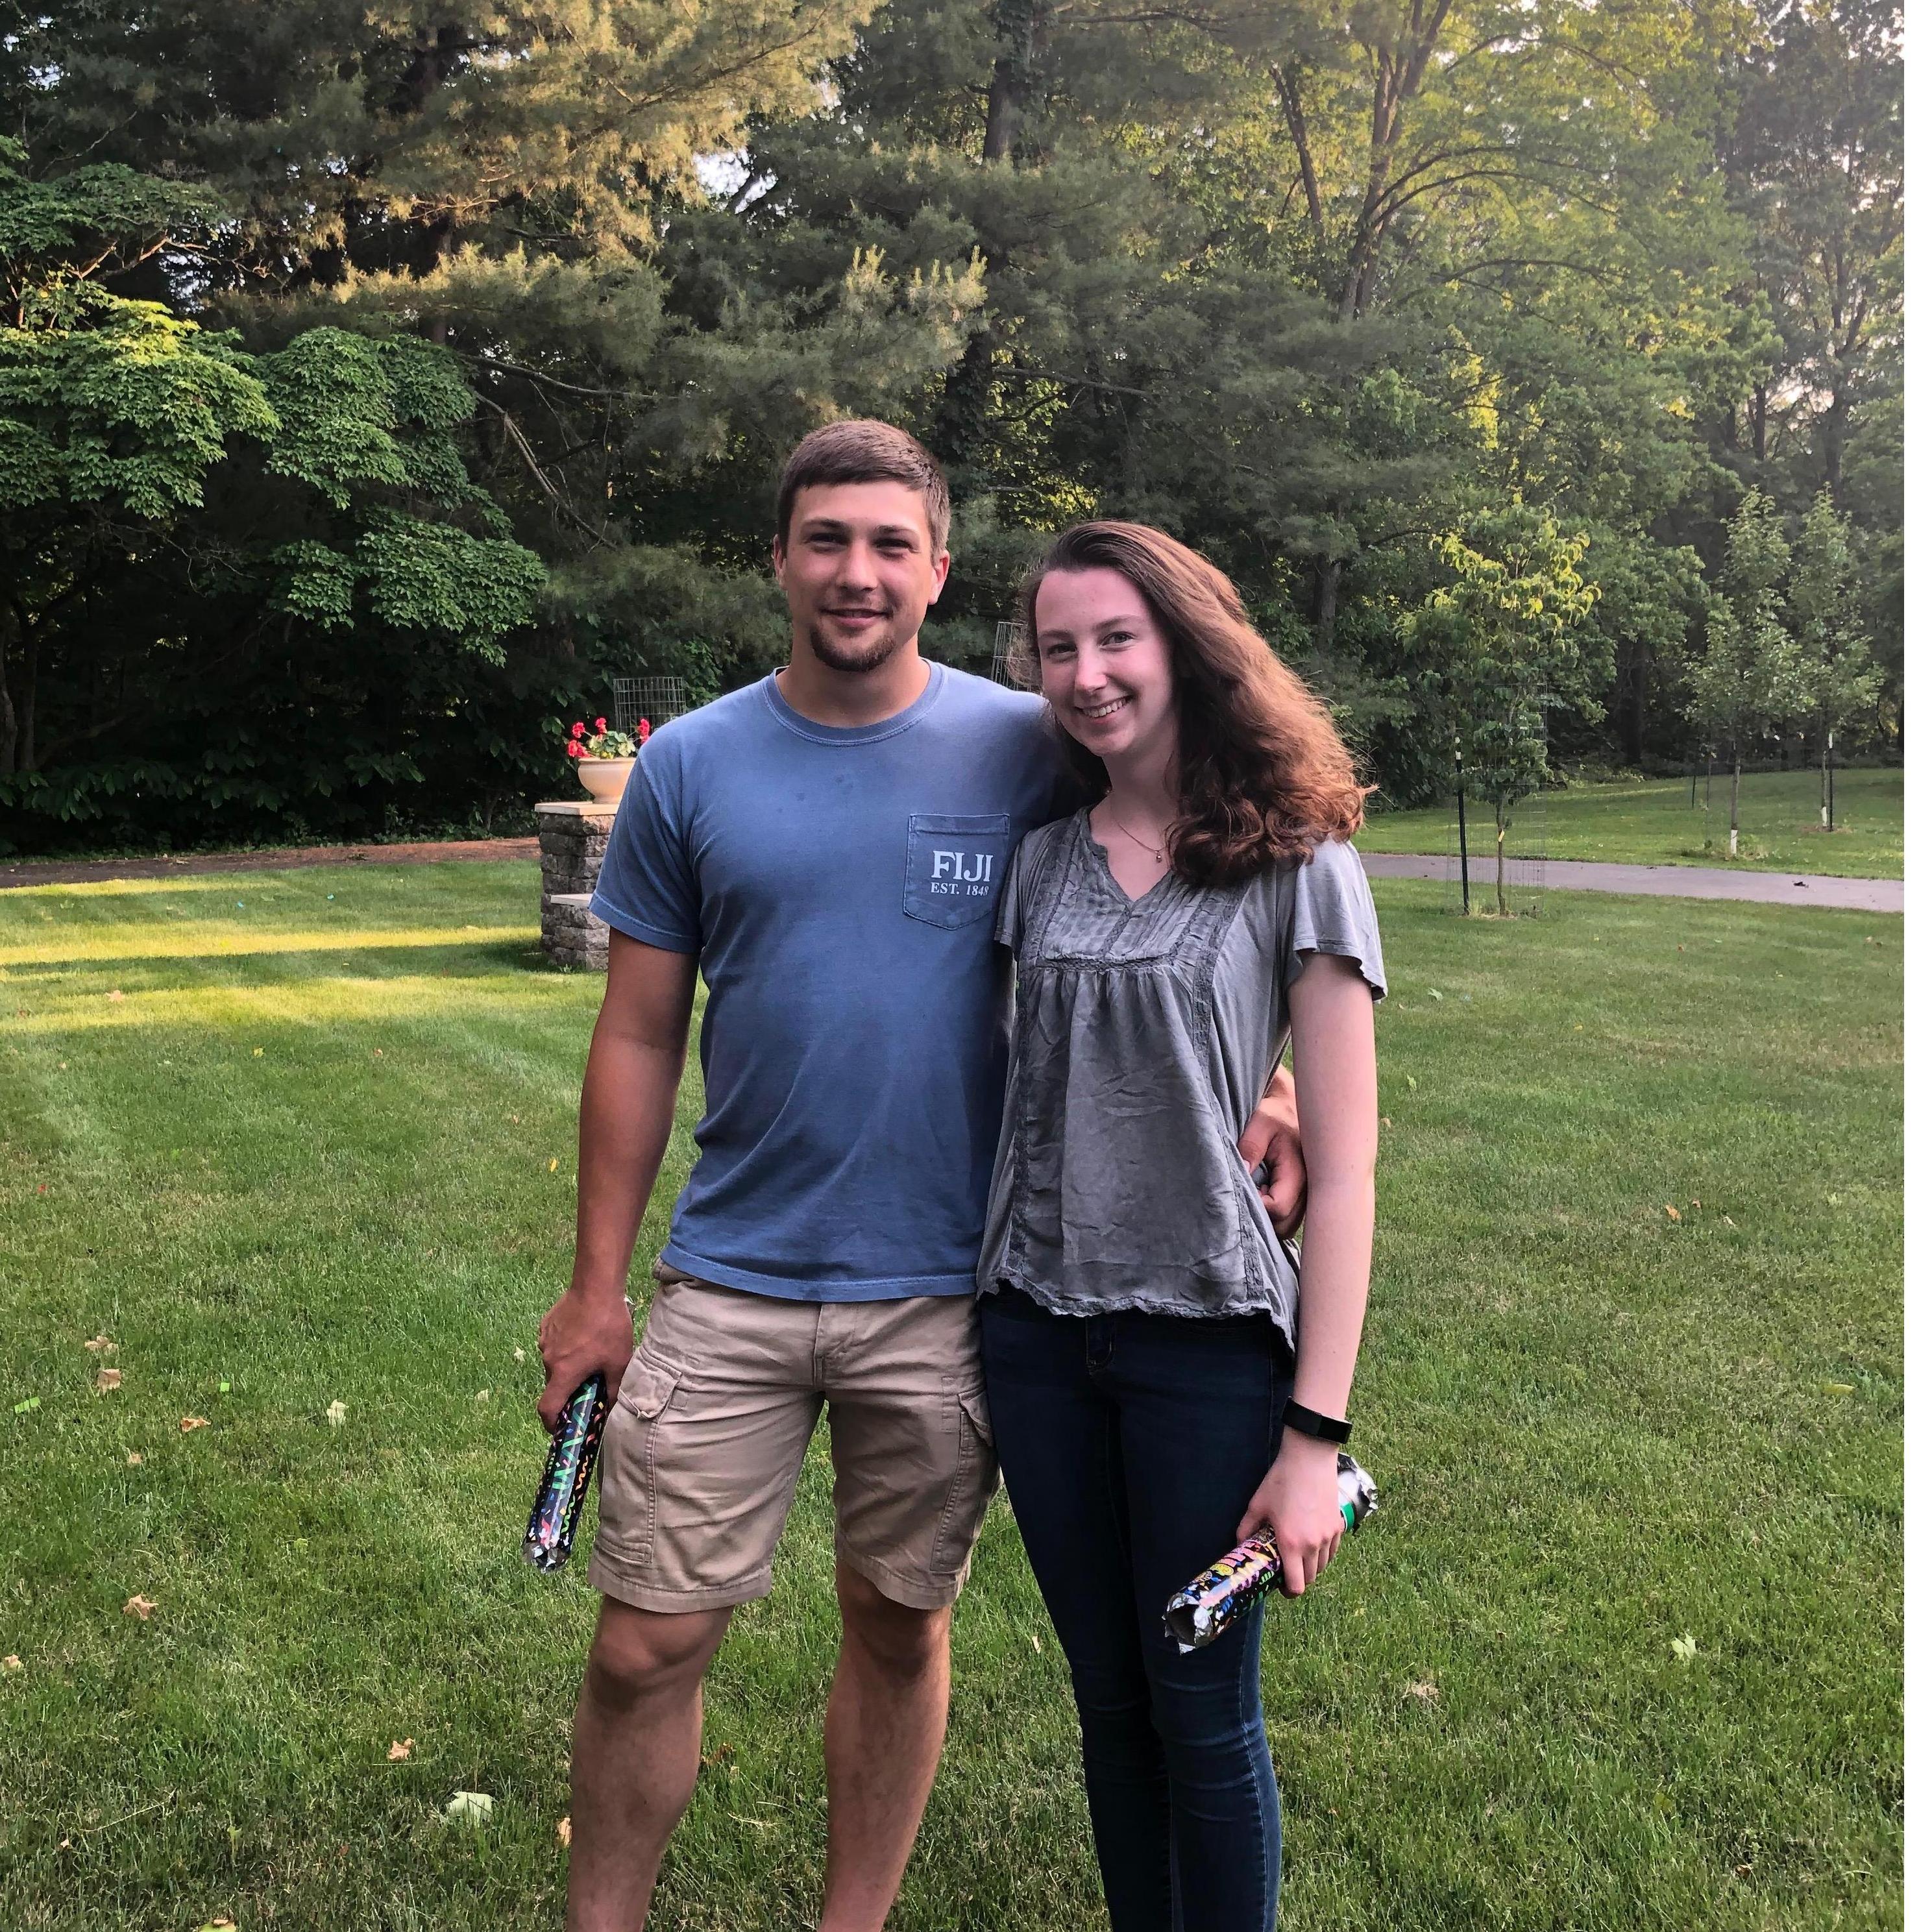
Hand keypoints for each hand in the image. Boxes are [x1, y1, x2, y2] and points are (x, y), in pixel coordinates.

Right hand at [536, 1285, 635, 1432]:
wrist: (595, 1287)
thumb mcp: (619, 1362)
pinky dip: (566, 1348)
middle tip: (589, 1384)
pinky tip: (584, 1335)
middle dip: (569, 1389)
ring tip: (590, 1353)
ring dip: (569, 1366)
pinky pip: (554, 1344)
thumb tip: (612, 1408)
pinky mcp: (546, 1325)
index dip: (551, 1423)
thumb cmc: (609, 1327)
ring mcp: (545, 1340)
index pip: (547, 1409)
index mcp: (563, 1373)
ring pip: (555, 1363)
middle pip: (554, 1385)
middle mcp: (548, 1359)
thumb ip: (614, 1389)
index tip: (561, 1427)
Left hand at [1237, 1430, 1341, 1596]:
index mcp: (1291, 1544)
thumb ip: (1246, 1529)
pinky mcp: (1338, 1525)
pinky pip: (1332, 1550)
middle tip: (1286, 1568)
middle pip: (1310, 1578)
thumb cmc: (1281, 1481)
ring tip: (1298, 1555)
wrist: (1309, 1459)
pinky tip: (1312, 1542)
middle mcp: (1313, 1545)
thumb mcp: (1257, 1505)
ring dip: (1311, 1566)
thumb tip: (1239, 1543)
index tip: (1281, 1588)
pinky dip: (1323, 1553)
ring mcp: (1329, 1536)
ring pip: (1323, 1565)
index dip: (1289, 1592)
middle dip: (1298, 1578)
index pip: (1297, 1586)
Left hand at [1238, 1067, 1306, 1239]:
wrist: (1294, 1104)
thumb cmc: (1274, 1112)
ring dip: (1270, 1219)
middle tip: (1247, 1197)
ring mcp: (1310, 1193)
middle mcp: (1311, 1187)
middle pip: (1286, 1225)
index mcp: (1300, 1170)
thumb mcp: (1260, 1121)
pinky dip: (1276, 1215)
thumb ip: (1251, 1147)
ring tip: (1256, 1195)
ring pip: (1289, 1225)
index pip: (1278, 1208)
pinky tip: (1264, 1197)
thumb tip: (1243, 1174)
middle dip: (1263, 1219)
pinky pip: (1291, 1217)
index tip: (1242, 1190)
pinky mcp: (1306, 1195)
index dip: (1256, 1205)